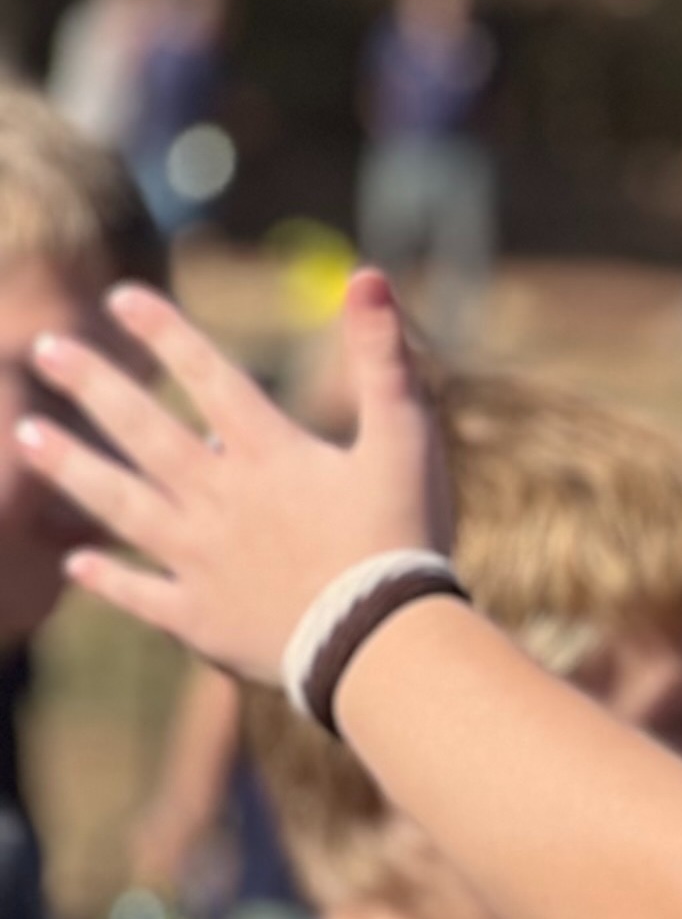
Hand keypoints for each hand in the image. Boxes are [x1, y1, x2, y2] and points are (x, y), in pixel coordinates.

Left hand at [15, 273, 441, 684]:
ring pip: (122, 505)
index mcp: (271, 455)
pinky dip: (108, 578)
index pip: (210, 378)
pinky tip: (77, 562)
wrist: (382, 643)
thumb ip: (385, 359)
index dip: (167, 333)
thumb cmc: (405, 538)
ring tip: (27, 436)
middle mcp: (220, 499)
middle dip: (94, 386)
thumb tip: (368, 275)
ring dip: (72, 469)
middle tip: (46, 349)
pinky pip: (142, 594)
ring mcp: (201, 560)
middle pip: (146, 433)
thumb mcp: (407, 439)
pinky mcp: (199, 617)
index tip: (121, 298)